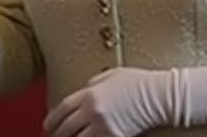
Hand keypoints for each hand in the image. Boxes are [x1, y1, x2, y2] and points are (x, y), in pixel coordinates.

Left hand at [43, 67, 179, 136]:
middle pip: (66, 128)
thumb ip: (93, 84)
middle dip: (58, 135)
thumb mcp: (111, 75)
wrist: (160, 96)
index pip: (62, 109)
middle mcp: (93, 111)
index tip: (47, 125)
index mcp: (90, 94)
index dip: (51, 119)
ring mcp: (104, 127)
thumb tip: (82, 92)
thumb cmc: (139, 82)